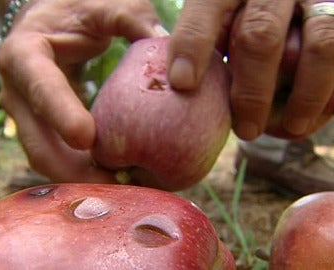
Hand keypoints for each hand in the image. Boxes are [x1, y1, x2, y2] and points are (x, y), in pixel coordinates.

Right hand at [0, 0, 164, 181]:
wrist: (53, 22)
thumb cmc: (76, 11)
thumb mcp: (101, 5)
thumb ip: (130, 17)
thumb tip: (165, 42)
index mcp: (26, 56)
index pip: (39, 87)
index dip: (59, 114)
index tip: (87, 138)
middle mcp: (20, 92)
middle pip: (38, 144)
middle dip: (73, 170)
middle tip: (116, 184)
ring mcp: (31, 116)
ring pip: (49, 160)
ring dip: (82, 179)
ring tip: (121, 190)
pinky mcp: (45, 128)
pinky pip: (61, 157)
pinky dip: (85, 172)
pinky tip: (115, 177)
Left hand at [169, 0, 333, 139]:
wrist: (289, 2)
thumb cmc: (244, 19)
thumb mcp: (219, 18)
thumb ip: (199, 38)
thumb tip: (181, 81)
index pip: (207, 10)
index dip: (193, 46)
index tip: (183, 83)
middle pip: (261, 35)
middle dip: (252, 92)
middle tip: (246, 130)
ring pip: (320, 44)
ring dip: (305, 96)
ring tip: (290, 128)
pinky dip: (330, 94)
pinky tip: (312, 115)